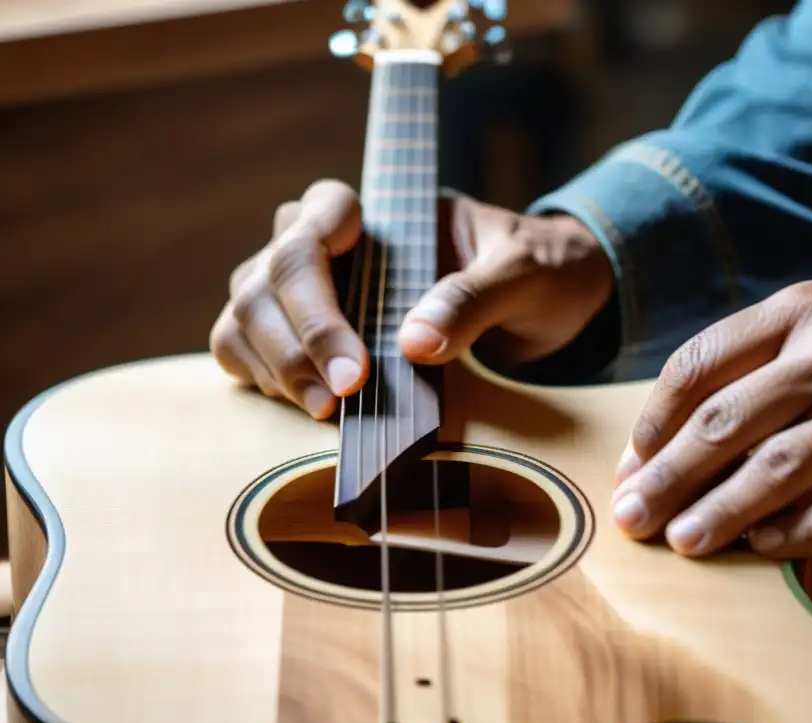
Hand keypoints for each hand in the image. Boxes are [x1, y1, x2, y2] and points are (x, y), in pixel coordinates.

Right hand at [210, 179, 612, 417]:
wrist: (553, 300)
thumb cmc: (539, 270)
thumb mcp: (525, 275)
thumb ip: (472, 298)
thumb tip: (412, 345)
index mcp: (385, 212)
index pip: (315, 220)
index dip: (318, 288)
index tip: (357, 360)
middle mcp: (337, 245)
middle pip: (269, 275)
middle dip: (298, 340)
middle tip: (341, 398)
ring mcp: (316, 290)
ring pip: (247, 312)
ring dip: (272, 363)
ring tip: (322, 412)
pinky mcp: (311, 335)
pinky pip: (249, 347)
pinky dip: (262, 377)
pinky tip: (302, 407)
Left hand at [611, 280, 811, 558]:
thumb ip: (762, 371)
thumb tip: (672, 441)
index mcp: (804, 312)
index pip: (699, 363)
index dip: (653, 421)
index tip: (631, 463)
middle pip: (725, 422)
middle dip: (667, 476)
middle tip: (631, 518)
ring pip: (776, 468)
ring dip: (718, 513)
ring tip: (681, 543)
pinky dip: (794, 533)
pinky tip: (761, 549)